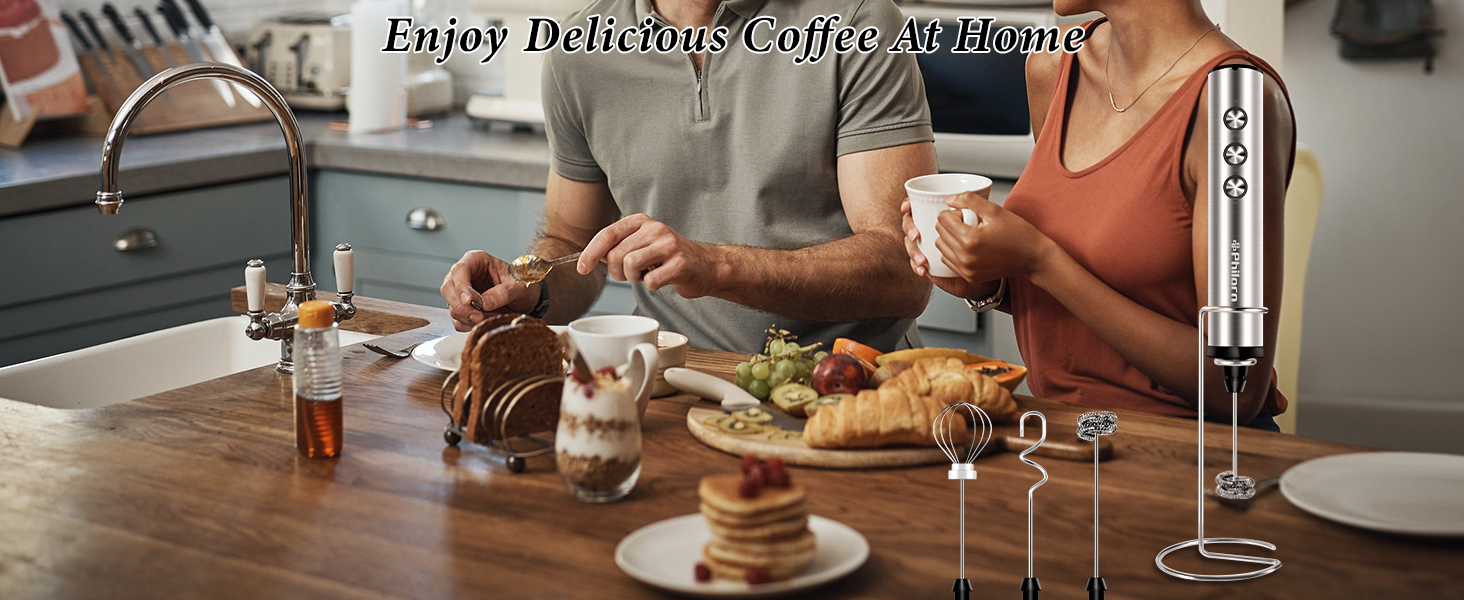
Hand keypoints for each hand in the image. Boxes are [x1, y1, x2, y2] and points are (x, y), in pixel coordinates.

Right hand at [439, 250, 539, 330]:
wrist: (527, 298)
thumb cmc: (522, 284)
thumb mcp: (518, 285)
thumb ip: (503, 292)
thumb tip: (484, 304)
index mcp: (476, 260)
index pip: (459, 270)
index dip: (461, 286)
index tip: (469, 300)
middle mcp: (465, 275)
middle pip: (448, 289)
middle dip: (461, 306)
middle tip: (479, 316)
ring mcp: (461, 293)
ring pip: (452, 307)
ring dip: (468, 318)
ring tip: (490, 319)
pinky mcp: (463, 309)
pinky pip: (458, 320)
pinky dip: (469, 325)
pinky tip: (485, 322)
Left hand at [578, 214, 723, 297]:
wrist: (707, 266)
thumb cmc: (670, 257)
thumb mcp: (642, 245)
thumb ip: (618, 247)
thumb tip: (592, 257)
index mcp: (642, 221)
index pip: (608, 234)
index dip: (591, 253)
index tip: (582, 268)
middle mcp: (655, 229)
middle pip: (616, 254)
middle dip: (617, 272)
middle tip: (631, 275)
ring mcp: (669, 245)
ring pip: (630, 266)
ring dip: (633, 278)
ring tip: (646, 275)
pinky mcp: (680, 264)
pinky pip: (650, 282)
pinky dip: (651, 286)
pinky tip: (662, 280)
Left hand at [932, 192, 1055, 283]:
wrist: (1033, 257)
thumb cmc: (1018, 234)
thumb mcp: (995, 210)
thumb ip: (969, 201)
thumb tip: (949, 200)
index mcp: (970, 240)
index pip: (942, 219)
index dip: (955, 212)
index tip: (969, 214)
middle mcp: (965, 258)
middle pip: (940, 233)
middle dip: (951, 224)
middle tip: (971, 223)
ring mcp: (966, 270)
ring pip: (941, 247)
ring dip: (950, 238)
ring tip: (970, 235)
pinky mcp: (969, 277)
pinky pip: (949, 261)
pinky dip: (954, 252)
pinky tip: (969, 247)